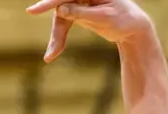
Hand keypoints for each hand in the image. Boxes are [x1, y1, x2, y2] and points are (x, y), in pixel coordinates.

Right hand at [26, 0, 151, 62]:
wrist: (133, 28)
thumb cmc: (124, 19)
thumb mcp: (105, 18)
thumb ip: (82, 13)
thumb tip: (60, 10)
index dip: (49, 3)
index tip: (34, 10)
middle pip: (59, 7)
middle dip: (55, 29)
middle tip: (46, 39)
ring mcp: (76, 2)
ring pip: (59, 18)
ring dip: (56, 37)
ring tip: (51, 55)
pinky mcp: (75, 13)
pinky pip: (63, 24)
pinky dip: (59, 38)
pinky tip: (54, 52)